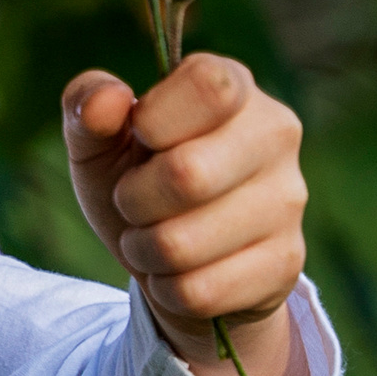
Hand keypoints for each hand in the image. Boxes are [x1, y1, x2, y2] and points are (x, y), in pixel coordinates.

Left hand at [63, 53, 315, 375]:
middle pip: (187, 174)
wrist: (176, 258)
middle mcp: (274, 135)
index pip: (208, 85)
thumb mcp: (97, 139)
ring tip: (151, 238)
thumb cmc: (136, 178)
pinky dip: (168, 287)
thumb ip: (87, 104)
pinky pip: (200, 290)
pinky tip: (178, 272)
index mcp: (233, 88)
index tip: (139, 137)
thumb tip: (105, 101)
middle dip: (132, 199)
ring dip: (144, 248)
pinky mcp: (286, 262)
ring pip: (184, 243)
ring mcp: (288, 201)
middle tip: (132, 201)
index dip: (154, 119)